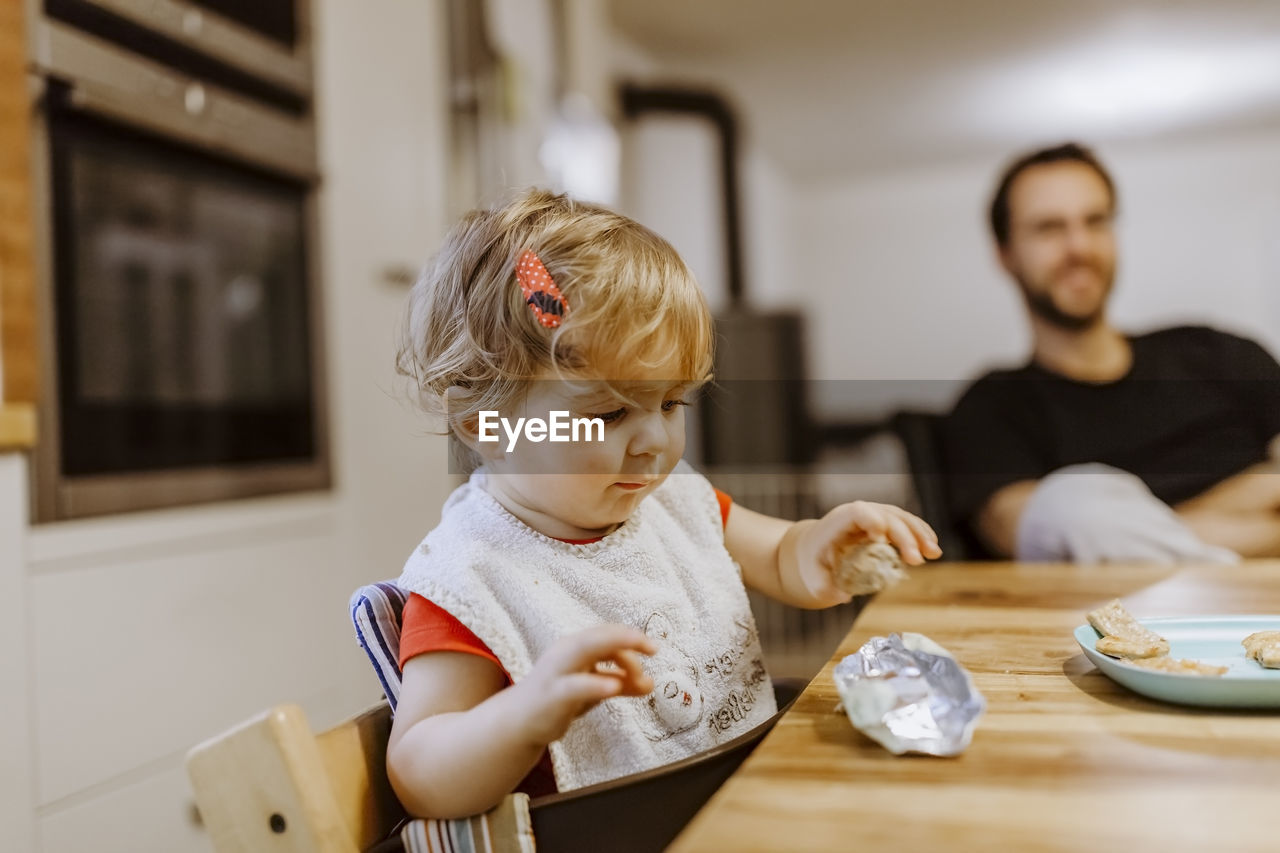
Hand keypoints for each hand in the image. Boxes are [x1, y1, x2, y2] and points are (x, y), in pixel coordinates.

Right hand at [513, 624, 655, 746]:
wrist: (519, 722)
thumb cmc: (558, 699)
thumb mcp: (594, 688)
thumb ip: (622, 683)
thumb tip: (650, 683)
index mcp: (576, 646)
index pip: (607, 633)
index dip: (631, 636)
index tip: (654, 648)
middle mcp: (565, 652)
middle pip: (598, 635)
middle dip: (626, 637)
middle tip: (653, 648)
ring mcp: (557, 672)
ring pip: (584, 651)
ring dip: (614, 654)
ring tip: (638, 668)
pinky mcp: (552, 695)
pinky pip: (575, 686)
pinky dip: (595, 684)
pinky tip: (614, 688)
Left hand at [796, 501, 941, 604]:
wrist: (815, 547)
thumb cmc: (812, 562)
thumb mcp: (811, 577)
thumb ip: (823, 587)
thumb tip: (844, 597)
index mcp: (839, 521)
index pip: (858, 513)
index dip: (872, 521)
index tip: (882, 539)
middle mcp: (860, 513)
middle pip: (887, 516)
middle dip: (904, 536)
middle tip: (917, 560)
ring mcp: (876, 515)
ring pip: (901, 518)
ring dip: (919, 534)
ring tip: (933, 554)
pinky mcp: (887, 524)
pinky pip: (906, 524)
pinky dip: (920, 534)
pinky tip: (932, 548)